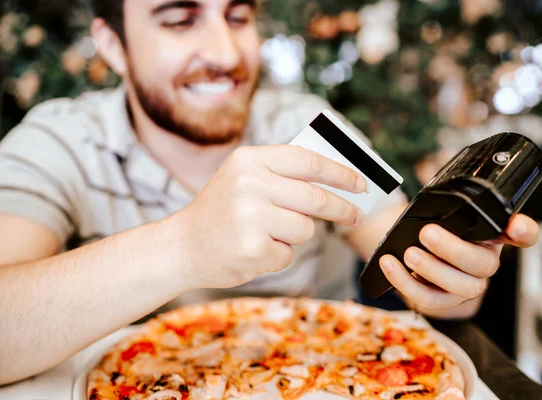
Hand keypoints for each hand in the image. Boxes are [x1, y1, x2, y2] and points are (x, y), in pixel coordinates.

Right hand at [169, 145, 365, 288]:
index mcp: (249, 160)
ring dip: (295, 236)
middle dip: (342, 209)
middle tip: (355, 215)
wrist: (181, 246)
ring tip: (266, 233)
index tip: (360, 184)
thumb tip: (336, 180)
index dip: (340, 173)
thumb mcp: (243, 179)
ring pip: (305, 229)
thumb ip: (282, 174)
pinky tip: (253, 249)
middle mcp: (250, 184)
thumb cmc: (220, 212)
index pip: (308, 161)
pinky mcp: (252, 248)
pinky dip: (277, 255)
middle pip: (316, 197)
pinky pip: (288, 254)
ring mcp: (250, 217)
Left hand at [378, 214, 538, 309]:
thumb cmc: (435, 226)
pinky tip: (390, 265)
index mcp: (493, 235)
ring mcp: (467, 285)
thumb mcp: (445, 212)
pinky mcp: (444, 301)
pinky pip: (428, 299)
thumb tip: (437, 214)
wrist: (412, 244)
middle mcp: (486, 262)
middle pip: (483, 265)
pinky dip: (405, 282)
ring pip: (460, 287)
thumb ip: (452, 210)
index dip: (524, 231)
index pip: (523, 234)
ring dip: (430, 270)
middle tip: (427, 233)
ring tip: (408, 253)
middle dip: (453, 249)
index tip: (518, 226)